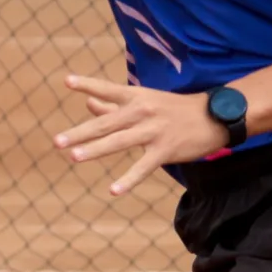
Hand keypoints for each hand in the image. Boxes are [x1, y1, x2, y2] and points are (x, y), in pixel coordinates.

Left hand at [53, 75, 226, 196]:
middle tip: (57, 142)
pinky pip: (142, 167)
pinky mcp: (164, 150)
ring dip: (95, 150)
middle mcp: (142, 112)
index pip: (107, 89)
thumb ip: (114, 104)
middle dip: (80, 133)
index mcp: (135, 97)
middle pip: (105, 123)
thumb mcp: (145, 101)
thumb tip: (87, 102)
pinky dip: (128, 180)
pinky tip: (113, 190)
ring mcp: (153, 131)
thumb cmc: (174, 109)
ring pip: (119, 142)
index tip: (66, 81)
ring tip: (74, 157)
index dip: (87, 85)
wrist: (213, 117)